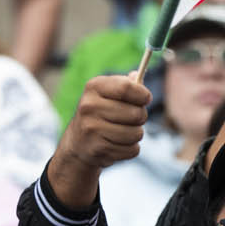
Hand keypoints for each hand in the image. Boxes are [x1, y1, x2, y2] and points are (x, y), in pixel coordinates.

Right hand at [48, 74, 150, 206]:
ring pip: (136, 134)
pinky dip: (130, 149)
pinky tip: (118, 144)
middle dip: (141, 117)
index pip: (126, 88)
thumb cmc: (101, 112)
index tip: (146, 98)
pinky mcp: (98, 148)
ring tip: (124, 132)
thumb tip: (138, 76)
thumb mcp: (108, 93)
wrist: (78, 143)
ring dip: (136, 134)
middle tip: (133, 118)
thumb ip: (126, 84)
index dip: (143, 94)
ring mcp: (92, 128)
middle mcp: (89, 106)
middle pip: (136, 113)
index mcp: (94, 87)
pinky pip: (132, 150)